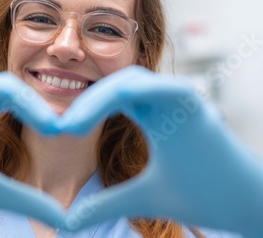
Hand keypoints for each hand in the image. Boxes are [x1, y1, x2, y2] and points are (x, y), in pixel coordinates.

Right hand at [0, 71, 64, 236]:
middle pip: (6, 85)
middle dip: (36, 100)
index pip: (15, 98)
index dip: (41, 110)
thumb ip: (24, 199)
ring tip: (47, 122)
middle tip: (62, 126)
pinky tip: (13, 106)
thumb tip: (65, 217)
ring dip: (19, 94)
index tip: (64, 133)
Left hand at [61, 66, 262, 236]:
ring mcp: (182, 103)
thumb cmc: (199, 197)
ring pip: (134, 81)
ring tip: (73, 125)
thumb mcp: (139, 199)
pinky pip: (165, 88)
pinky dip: (141, 91)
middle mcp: (165, 105)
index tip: (59, 132)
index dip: (84, 110)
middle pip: (117, 85)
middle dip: (86, 101)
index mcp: (153, 118)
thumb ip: (105, 204)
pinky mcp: (199, 108)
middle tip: (62, 127)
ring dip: (101, 96)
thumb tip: (69, 221)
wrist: (243, 207)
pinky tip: (115, 102)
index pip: (112, 98)